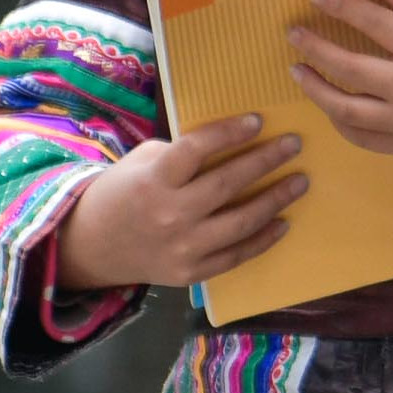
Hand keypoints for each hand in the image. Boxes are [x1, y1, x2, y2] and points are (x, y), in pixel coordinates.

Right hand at [48, 113, 303, 294]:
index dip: (229, 133)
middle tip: (295, 144)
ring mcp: (182, 247)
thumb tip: (231, 140)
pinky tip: (283, 221)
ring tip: (300, 181)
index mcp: (153, 180)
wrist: (92, 245)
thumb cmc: (123, 193)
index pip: (196, 149)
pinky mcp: (191, 273)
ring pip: (241, 221)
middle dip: (267, 161)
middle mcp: (169, 213)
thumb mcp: (141, 163)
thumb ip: (180, 154)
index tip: (259, 120)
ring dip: (277, 199)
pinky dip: (264, 239)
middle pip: (228, 184)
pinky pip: (237, 255)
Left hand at [287, 0, 392, 178]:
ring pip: (343, 107)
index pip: (372, 22)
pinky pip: (360, 137)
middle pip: (347, 65)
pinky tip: (328, 105)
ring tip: (297, 70)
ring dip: (314, 87)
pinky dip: (338, 121)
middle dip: (313, 46)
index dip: (340, 6)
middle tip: (293, 33)